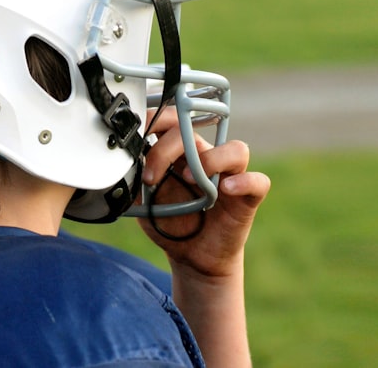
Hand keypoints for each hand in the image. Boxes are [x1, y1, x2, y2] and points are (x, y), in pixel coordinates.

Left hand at [139, 108, 270, 278]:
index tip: (134, 140)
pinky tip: (225, 191)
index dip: (154, 122)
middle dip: (167, 148)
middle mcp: (208, 158)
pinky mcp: (248, 197)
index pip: (173, 121)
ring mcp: (231, 176)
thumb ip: (134, 179)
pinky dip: (244, 182)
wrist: (192, 257)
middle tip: (150, 176)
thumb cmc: (170, 223)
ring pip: (236, 149)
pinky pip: (257, 181)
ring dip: (211, 160)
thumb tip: (120, 161)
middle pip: (195, 132)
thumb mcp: (143, 200)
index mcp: (183, 153)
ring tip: (190, 180)